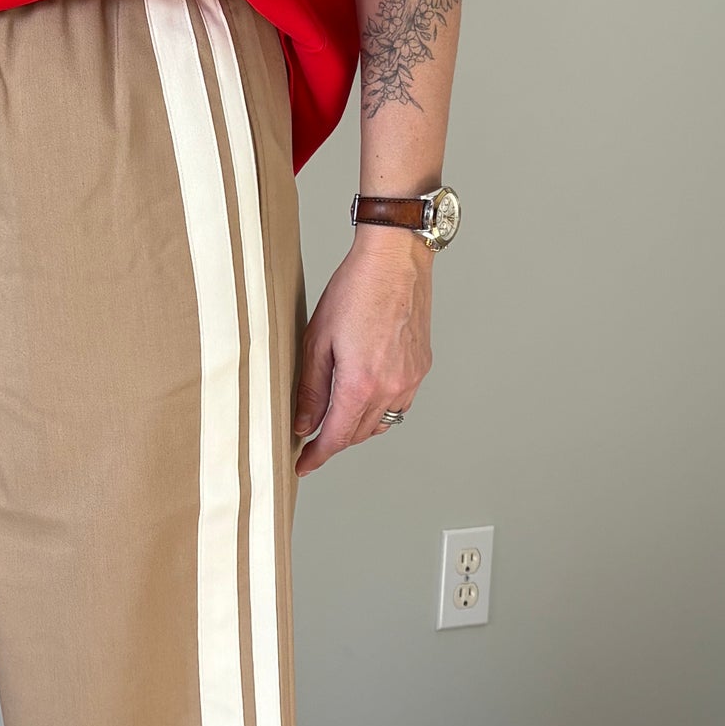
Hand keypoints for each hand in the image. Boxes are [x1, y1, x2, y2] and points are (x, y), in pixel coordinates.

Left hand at [292, 227, 433, 475]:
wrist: (395, 260)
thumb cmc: (355, 289)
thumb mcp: (317, 340)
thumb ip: (311, 388)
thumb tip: (304, 423)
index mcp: (361, 384)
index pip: (337, 437)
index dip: (317, 456)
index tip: (303, 465)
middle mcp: (391, 387)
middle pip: (359, 434)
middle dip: (334, 441)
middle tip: (312, 438)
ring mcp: (410, 379)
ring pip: (382, 422)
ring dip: (358, 428)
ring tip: (337, 418)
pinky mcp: (420, 367)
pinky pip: (400, 404)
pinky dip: (380, 409)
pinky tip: (365, 397)